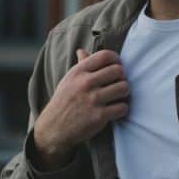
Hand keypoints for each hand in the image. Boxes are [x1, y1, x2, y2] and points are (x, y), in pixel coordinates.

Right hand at [32, 49, 129, 169]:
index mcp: (78, 72)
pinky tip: (115, 110)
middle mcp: (85, 83)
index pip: (105, 56)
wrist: (54, 127)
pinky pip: (122, 107)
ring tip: (118, 96)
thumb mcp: (68, 80)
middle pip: (118, 71)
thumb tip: (82, 50)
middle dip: (122, 77)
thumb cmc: (64, 101)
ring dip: (124, 93)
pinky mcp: (99, 116)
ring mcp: (93, 99)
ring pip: (124, 88)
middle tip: (118, 84)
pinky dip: (122, 109)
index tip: (117, 66)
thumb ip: (80, 66)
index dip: (116, 60)